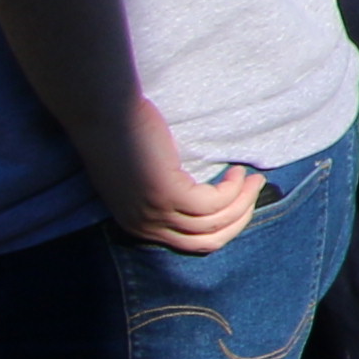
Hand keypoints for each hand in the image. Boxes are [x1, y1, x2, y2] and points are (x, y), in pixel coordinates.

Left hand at [103, 103, 257, 251]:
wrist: (102, 114)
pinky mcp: (167, 194)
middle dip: (240, 218)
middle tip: (255, 190)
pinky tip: (235, 171)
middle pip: (209, 240)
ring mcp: (156, 212)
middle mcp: (146, 227)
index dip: (224, 226)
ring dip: (243, 202)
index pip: (194, 243)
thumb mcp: (140, 178)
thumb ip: (163, 196)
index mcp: (139, 226)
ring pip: (215, 222)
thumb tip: (204, 200)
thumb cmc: (121, 136)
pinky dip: (232, 189)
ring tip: (253, 179)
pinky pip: (213, 202)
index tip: (241, 203)